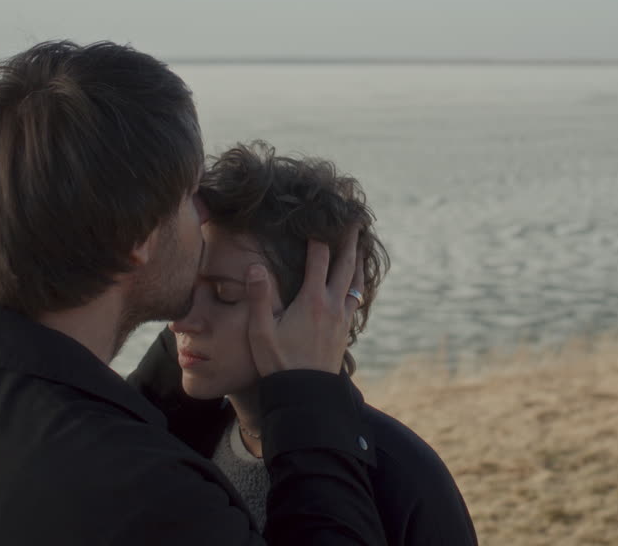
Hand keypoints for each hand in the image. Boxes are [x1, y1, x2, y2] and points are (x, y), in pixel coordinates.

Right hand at [245, 225, 361, 375]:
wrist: (305, 396)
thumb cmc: (278, 364)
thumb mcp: (260, 331)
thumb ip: (258, 297)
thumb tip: (256, 266)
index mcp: (312, 300)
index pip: (319, 259)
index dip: (318, 239)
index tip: (317, 222)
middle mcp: (332, 306)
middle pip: (345, 265)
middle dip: (349, 241)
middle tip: (354, 222)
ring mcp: (341, 319)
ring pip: (355, 282)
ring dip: (357, 261)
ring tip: (361, 246)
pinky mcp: (344, 332)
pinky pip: (355, 300)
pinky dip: (356, 284)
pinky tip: (354, 285)